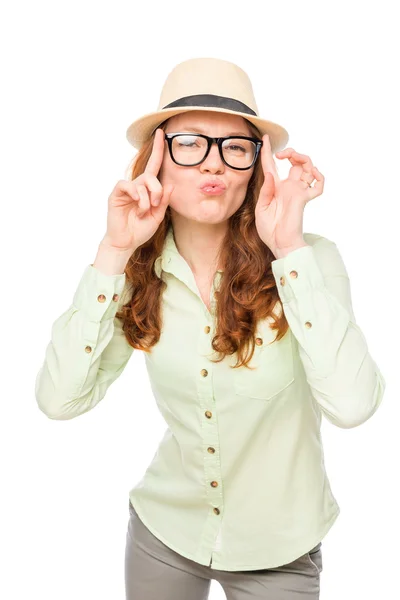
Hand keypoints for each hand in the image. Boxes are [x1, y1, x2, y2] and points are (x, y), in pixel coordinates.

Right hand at [101, 128, 173, 251]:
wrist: (126, 242)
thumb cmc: (140, 229)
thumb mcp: (158, 216)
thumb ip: (164, 201)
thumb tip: (170, 185)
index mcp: (148, 189)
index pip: (154, 165)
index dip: (158, 149)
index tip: (162, 132)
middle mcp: (137, 186)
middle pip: (151, 175)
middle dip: (157, 190)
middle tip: (155, 205)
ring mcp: (126, 189)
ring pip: (141, 181)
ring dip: (147, 197)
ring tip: (144, 210)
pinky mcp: (116, 194)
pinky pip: (127, 185)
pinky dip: (136, 194)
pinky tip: (137, 205)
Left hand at [254, 134, 323, 256]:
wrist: (279, 244)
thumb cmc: (269, 230)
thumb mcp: (261, 209)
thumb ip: (266, 191)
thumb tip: (271, 174)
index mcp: (275, 188)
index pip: (271, 166)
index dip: (267, 151)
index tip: (265, 138)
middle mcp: (288, 187)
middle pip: (296, 163)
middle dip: (291, 153)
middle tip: (282, 154)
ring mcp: (298, 192)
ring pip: (308, 168)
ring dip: (302, 158)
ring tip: (293, 157)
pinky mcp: (304, 199)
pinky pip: (318, 186)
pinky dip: (319, 177)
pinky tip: (312, 172)